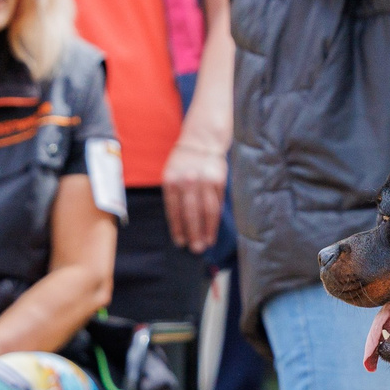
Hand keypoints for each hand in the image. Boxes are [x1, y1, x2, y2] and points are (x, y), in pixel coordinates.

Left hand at [162, 138, 226, 254]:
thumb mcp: (170, 174)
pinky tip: (214, 229)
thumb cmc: (183, 161)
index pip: (174, 210)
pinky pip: (217, 204)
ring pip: (207, 211)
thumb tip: (179, 224)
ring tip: (207, 243)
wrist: (202, 140)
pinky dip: (215, 219)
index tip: (180, 242)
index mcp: (172, 181)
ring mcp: (205, 181)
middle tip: (195, 249)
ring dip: (207, 230)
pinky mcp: (219, 181)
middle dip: (194, 233)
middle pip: (192, 213)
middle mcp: (188, 182)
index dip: (178, 228)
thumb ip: (173, 196)